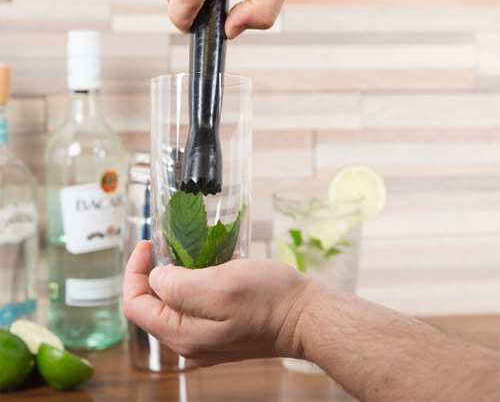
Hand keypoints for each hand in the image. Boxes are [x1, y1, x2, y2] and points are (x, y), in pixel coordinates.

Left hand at [122, 240, 318, 366]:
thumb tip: (155, 279)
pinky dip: (194, 282)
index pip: (135, 305)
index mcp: (182, 334)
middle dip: (153, 272)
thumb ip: (179, 286)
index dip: (134, 271)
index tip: (148, 245)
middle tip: (167, 245)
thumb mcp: (220, 286)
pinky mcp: (220, 330)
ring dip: (174, 276)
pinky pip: (194, 305)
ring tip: (189, 253)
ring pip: (173, 304)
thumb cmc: (269, 299)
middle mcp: (189, 342)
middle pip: (151, 306)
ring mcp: (205, 338)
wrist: (306, 317)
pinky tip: (209, 267)